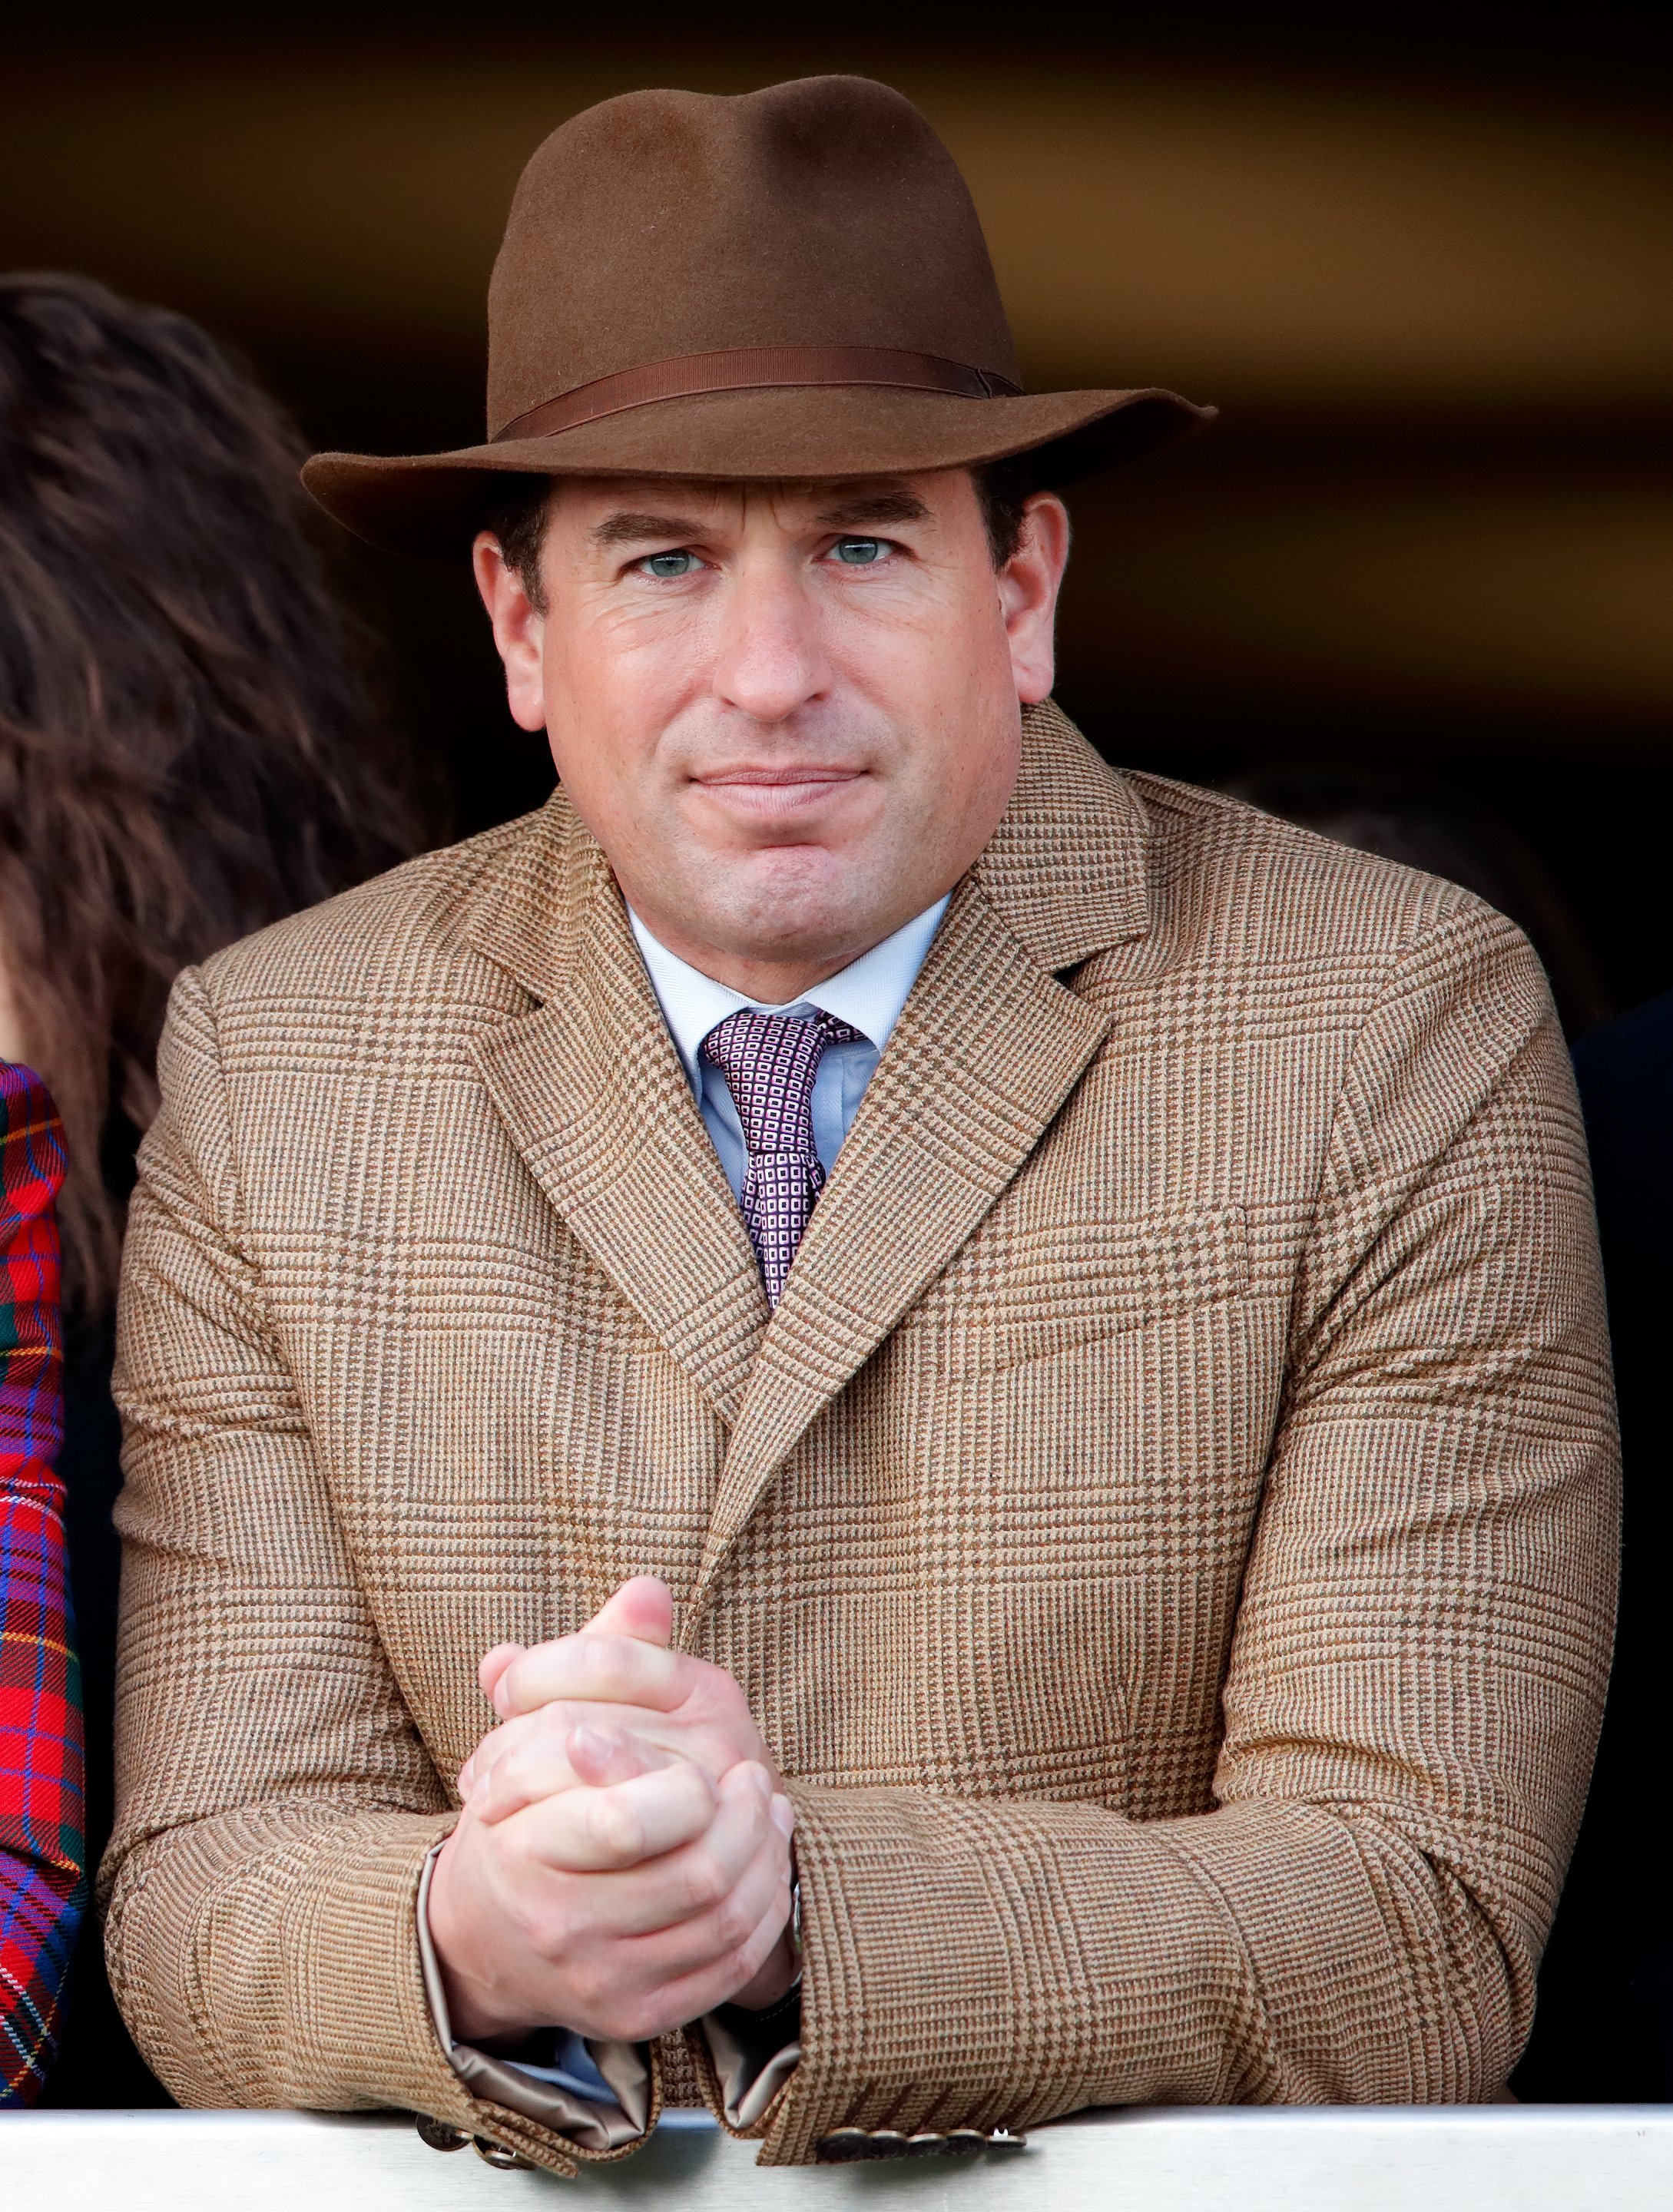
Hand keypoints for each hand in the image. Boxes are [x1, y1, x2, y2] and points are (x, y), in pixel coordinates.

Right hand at [428, 1579, 796, 2045]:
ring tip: (769, 1810)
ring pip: (721, 1921)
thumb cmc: (523, 1811)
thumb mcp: (540, 1727)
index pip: (627, 1825)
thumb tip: (648, 1590)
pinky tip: (765, 1862)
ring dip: (765, 1859)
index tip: (714, 1761)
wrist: (484, 1935)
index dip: (688, 1791)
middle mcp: (557, 1924)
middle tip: (757, 1778)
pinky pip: (724, 1967)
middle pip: (694, 1876)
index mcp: (523, 1848)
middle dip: (744, 1823)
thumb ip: (597, 1656)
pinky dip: (761, 1910)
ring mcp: (599, 1978)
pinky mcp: (635, 2014)